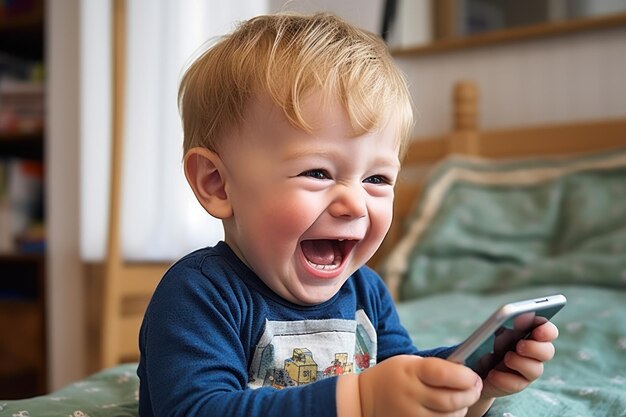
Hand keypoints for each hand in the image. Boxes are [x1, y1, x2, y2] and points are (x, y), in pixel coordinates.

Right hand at [358, 355, 481, 416]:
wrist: (365, 399)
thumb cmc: (393, 377)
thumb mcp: (410, 363)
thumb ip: (436, 368)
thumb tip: (467, 375)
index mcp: (410, 371)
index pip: (443, 374)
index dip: (465, 377)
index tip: (473, 377)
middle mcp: (410, 394)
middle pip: (450, 400)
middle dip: (470, 395)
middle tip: (475, 389)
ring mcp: (410, 415)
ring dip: (463, 409)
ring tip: (462, 400)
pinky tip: (450, 412)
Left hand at [480, 321, 558, 398]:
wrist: (474, 370)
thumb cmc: (488, 345)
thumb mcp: (494, 333)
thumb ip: (507, 328)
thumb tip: (516, 320)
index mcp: (531, 336)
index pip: (548, 331)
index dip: (546, 329)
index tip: (536, 328)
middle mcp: (534, 355)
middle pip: (548, 351)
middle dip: (535, 347)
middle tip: (520, 345)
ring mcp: (526, 372)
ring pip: (536, 370)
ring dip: (521, 362)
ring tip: (506, 358)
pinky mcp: (515, 386)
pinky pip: (515, 384)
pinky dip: (504, 378)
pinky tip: (493, 374)